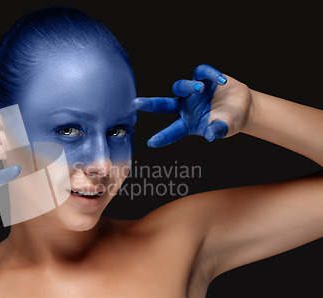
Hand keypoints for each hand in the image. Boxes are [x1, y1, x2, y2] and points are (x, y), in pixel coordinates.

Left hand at [134, 64, 251, 146]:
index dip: (163, 137)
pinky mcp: (203, 78)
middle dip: (150, 104)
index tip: (151, 143)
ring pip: (180, 86)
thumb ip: (218, 130)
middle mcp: (185, 107)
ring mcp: (193, 92)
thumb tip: (210, 135)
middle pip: (164, 105)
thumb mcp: (227, 128)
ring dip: (188, 86)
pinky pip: (201, 72)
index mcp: (188, 123)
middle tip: (136, 103)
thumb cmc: (230, 120)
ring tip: (200, 89)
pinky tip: (222, 81)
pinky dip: (210, 74)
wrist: (243, 106)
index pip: (173, 131)